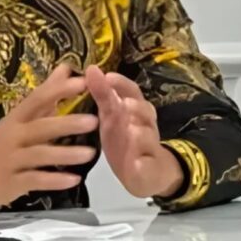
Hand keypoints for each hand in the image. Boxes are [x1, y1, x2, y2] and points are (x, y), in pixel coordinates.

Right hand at [0, 64, 98, 208]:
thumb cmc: (4, 142)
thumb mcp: (20, 118)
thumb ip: (45, 96)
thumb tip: (66, 68)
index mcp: (17, 118)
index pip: (37, 99)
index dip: (59, 90)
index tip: (83, 83)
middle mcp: (14, 136)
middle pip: (41, 127)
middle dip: (67, 124)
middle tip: (94, 121)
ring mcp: (12, 160)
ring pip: (40, 155)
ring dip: (65, 154)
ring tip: (90, 153)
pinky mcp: (13, 183)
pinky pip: (35, 180)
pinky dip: (55, 180)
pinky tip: (74, 179)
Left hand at [85, 65, 183, 198]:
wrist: (147, 172)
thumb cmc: (124, 137)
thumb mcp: (111, 115)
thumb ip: (102, 93)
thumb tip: (91, 68)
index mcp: (135, 109)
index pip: (132, 91)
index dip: (122, 84)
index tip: (108, 76)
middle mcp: (145, 124)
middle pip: (146, 112)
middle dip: (136, 108)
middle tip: (125, 104)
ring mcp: (148, 146)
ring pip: (149, 138)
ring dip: (141, 134)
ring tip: (132, 131)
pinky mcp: (148, 168)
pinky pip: (148, 166)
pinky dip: (143, 165)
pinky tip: (137, 165)